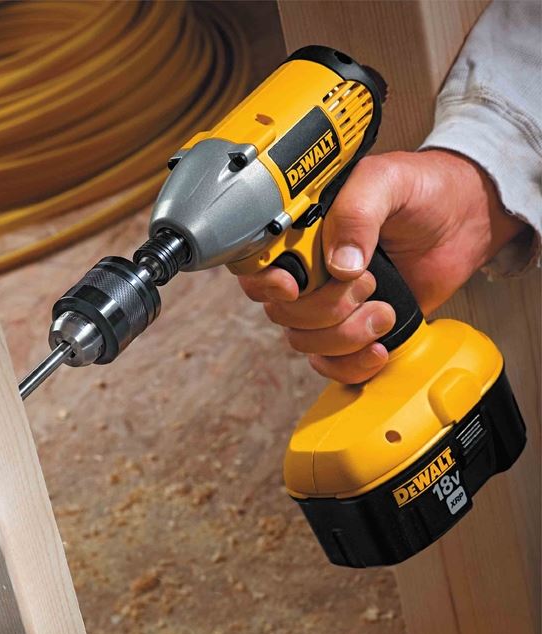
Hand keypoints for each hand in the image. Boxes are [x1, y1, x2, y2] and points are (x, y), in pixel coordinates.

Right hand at [238, 150, 524, 382]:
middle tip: (367, 284)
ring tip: (385, 311)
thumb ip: (358, 212)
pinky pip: (331, 364)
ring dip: (344, 336)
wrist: (466, 219)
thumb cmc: (421, 190)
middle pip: (281, 312)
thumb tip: (339, 263)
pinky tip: (379, 347)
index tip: (293, 287)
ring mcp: (328, 305)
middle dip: (324, 309)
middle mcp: (307, 272)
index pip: (254, 268)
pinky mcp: (354, 331)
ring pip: (304, 341)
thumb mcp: (386, 182)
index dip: (264, 284)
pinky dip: (351, 365)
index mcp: (301, 235)